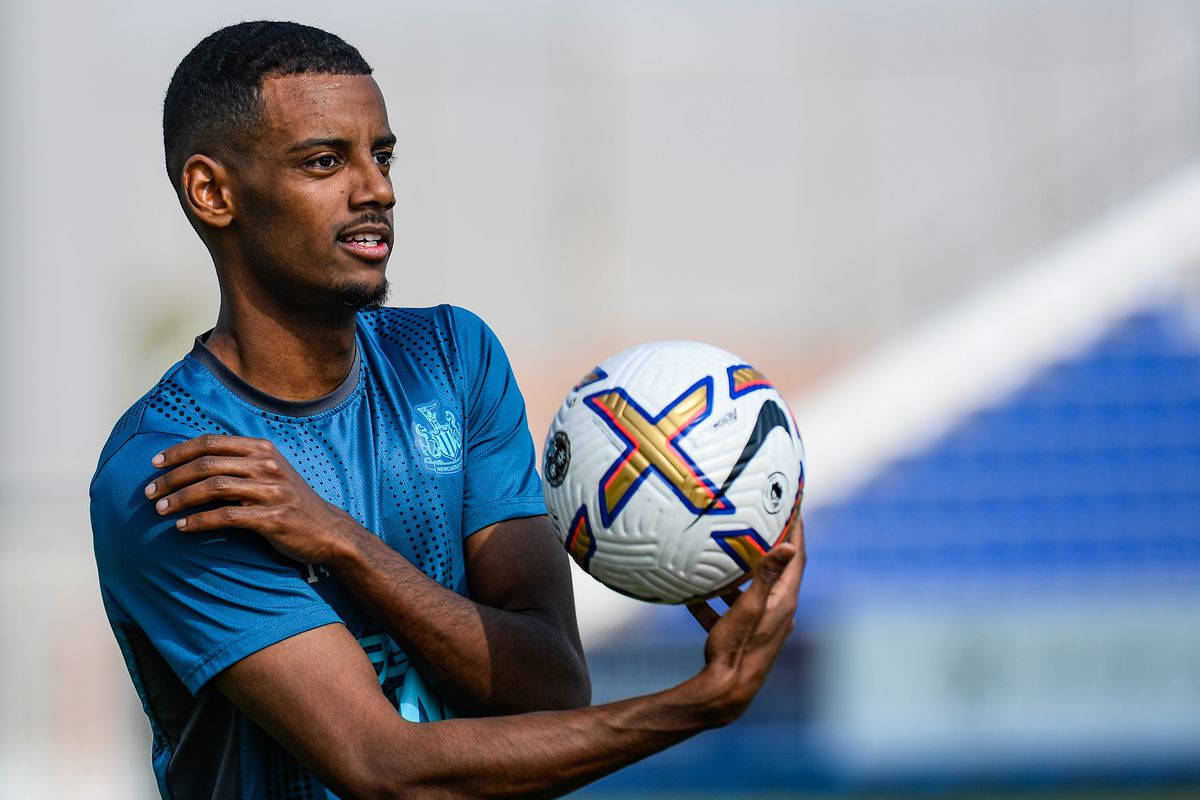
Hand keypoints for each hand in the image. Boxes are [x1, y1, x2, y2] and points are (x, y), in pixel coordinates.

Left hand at [144, 434, 361, 564]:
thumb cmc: (291, 503)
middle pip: (208, 464)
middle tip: (149, 492)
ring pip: (214, 488)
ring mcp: (273, 491)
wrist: (328, 531)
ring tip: (160, 510)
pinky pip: (228, 517)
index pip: (212, 442)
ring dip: (181, 499)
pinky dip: (200, 521)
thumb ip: (240, 464)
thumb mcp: (270, 473)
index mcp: (263, 450)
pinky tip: (182, 527)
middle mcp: (268, 465)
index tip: (154, 464)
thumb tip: (194, 463)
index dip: (179, 452)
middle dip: (173, 478)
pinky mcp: (274, 517)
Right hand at [685, 512, 805, 724]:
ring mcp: (761, 624)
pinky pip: (731, 610)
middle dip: (767, 545)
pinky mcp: (744, 635)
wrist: (725, 693)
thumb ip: (766, 577)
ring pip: (750, 590)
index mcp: (783, 602)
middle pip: (776, 570)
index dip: (796, 530)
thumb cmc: (736, 649)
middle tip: (757, 520)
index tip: (794, 504)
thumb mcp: (748, 608)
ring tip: (720, 553)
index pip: (796, 558)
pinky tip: (692, 594)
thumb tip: (789, 546)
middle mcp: (777, 612)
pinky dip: (717, 600)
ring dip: (739, 573)